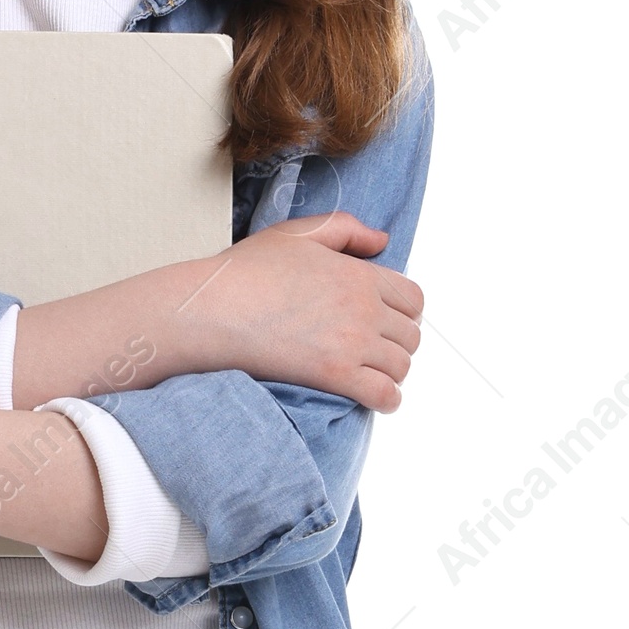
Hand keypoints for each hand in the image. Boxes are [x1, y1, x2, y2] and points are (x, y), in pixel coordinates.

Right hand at [10, 209, 424, 414]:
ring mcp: (353, 343)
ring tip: (370, 373)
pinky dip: (386, 399)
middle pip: (411, 335)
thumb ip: (346, 229)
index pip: (413, 298)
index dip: (403, 312)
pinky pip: (385, 395)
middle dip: (397, 344)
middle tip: (375, 350)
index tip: (386, 320)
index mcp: (359, 274)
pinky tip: (372, 396)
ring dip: (390, 372)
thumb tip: (382, 242)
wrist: (215, 309)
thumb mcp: (299, 234)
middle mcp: (364, 308)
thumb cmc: (247, 272)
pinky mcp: (337, 376)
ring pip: (401, 366)